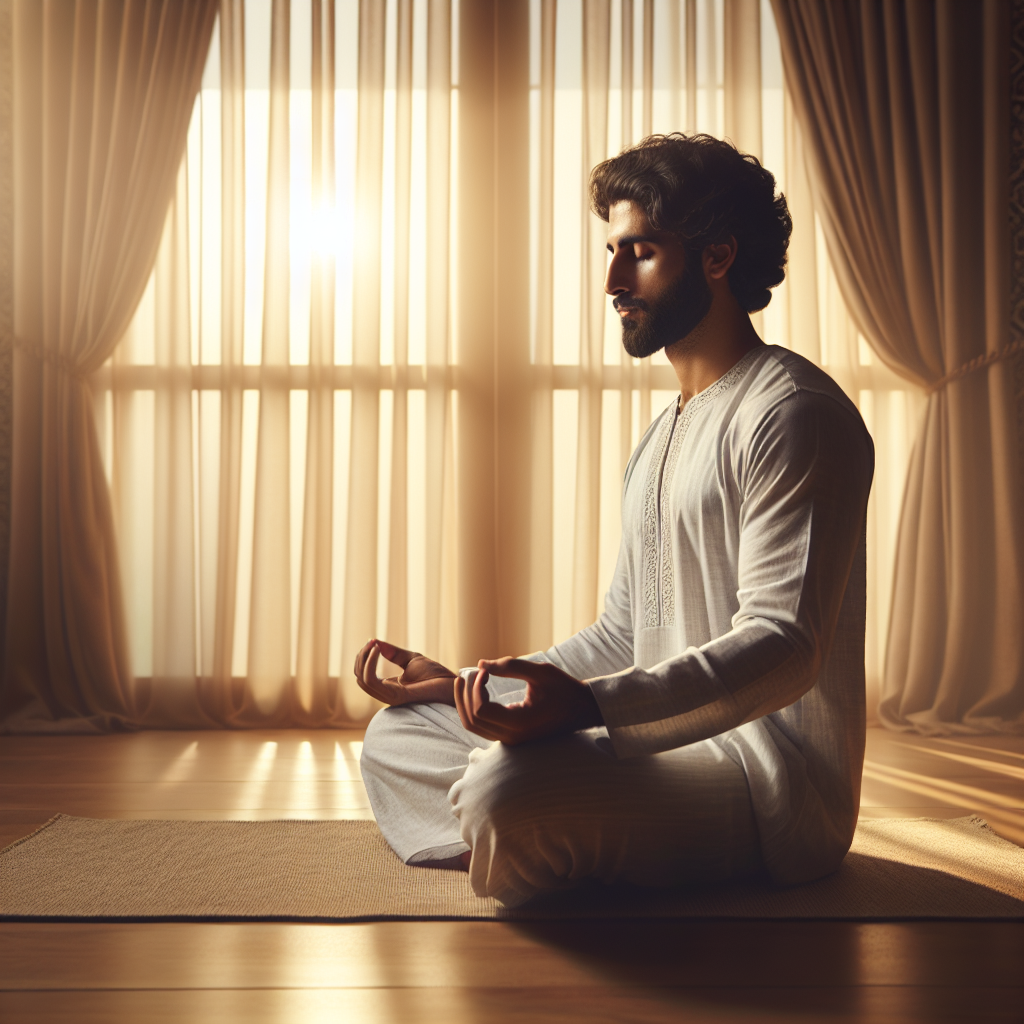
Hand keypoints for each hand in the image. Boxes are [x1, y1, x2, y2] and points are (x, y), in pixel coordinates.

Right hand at [353, 639, 456, 706]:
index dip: (363, 658)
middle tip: (371, 642)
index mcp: (389, 688)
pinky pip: (372, 681)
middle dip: (361, 657)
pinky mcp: (396, 695)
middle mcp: (386, 694)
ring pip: (363, 680)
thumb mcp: (411, 659)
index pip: (364, 676)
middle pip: (360, 678)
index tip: (371, 641)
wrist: (452, 684)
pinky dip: (370, 664)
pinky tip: (377, 650)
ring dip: (364, 659)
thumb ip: (392, 653)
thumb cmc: (436, 674)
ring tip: (373, 644)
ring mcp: (390, 697)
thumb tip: (375, 641)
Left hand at [454, 657, 602, 744]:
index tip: (485, 671)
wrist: (583, 710)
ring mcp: (510, 739)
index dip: (477, 688)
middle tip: (470, 672)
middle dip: (465, 694)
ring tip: (465, 680)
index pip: (481, 710)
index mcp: (520, 723)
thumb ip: (510, 666)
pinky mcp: (510, 736)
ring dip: (465, 702)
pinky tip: (476, 689)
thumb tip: (480, 663)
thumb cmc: (565, 689)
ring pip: (473, 726)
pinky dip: (473, 708)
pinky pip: (482, 726)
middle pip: (472, 720)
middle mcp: (512, 737)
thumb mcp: (541, 672)